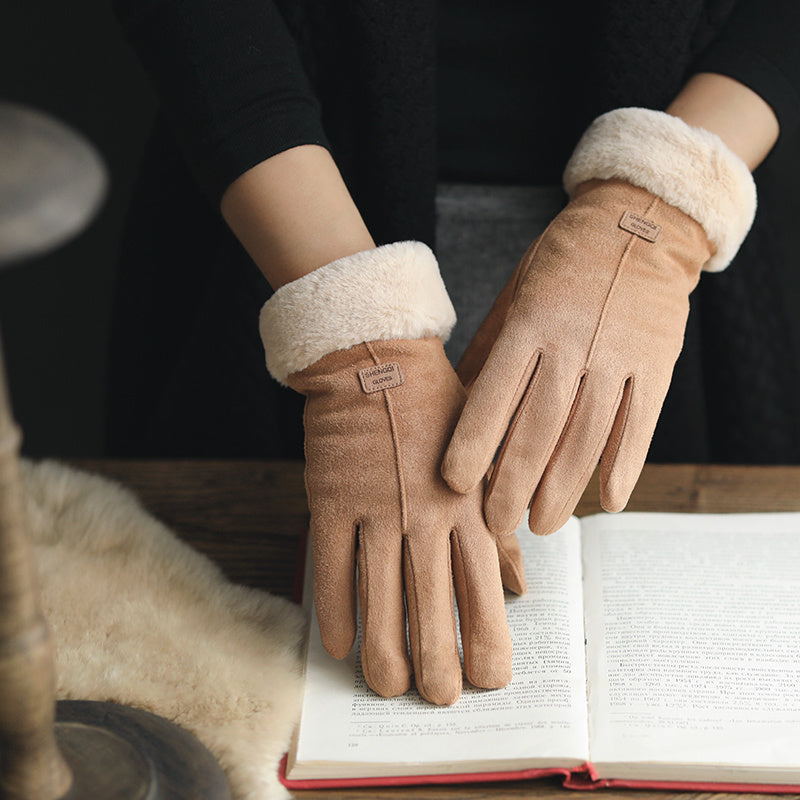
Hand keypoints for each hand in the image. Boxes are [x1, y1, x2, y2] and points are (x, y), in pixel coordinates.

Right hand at [260, 242, 523, 704]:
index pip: (483, 595)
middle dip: (436, 667)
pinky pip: (331, 571)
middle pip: (431, 611)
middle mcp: (426, 518)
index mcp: (469, 509)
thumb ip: (498, 533)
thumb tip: (519, 591)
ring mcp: (376, 512)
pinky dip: (333, 614)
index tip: (487, 682)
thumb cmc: (439, 416)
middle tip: (437, 700)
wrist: (378, 362)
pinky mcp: (331, 503)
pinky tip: (337, 646)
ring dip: (383, 654)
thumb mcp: (483, 467)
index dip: (486, 646)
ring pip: (378, 602)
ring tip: (388, 688)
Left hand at [443, 108, 755, 535]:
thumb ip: (491, 351)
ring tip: (544, 525)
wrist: (637, 222)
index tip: (455, 485)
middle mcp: (571, 342)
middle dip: (514, 484)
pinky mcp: (656, 364)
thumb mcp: (515, 296)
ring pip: (587, 436)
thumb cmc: (560, 265)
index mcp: (528, 324)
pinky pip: (639, 424)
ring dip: (564, 488)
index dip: (473, 444)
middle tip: (497, 524)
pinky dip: (625, 466)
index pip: (493, 394)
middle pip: (538, 428)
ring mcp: (617, 354)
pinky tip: (609, 501)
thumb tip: (454, 406)